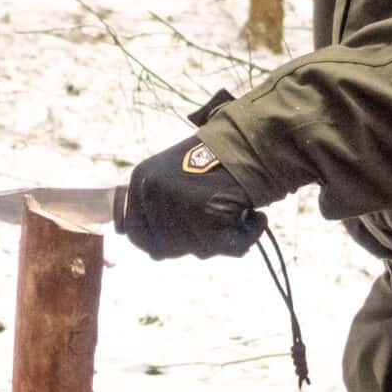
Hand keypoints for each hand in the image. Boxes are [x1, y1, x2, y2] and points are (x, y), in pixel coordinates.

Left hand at [122, 135, 264, 258]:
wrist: (254, 136)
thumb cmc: (219, 159)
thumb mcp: (172, 175)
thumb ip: (159, 208)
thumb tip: (153, 255)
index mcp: (142, 180)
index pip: (136, 234)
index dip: (160, 242)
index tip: (185, 233)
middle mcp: (154, 191)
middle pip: (168, 248)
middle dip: (194, 239)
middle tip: (215, 215)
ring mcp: (180, 204)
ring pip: (199, 250)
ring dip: (221, 238)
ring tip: (233, 209)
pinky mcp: (210, 216)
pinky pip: (230, 248)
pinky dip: (247, 237)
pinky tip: (255, 218)